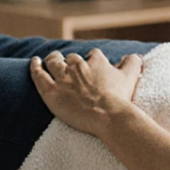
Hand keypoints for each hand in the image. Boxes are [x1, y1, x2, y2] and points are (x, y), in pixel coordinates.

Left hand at [29, 48, 143, 137]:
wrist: (107, 114)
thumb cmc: (120, 97)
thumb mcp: (130, 76)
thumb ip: (132, 63)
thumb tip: (135, 56)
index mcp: (96, 62)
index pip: (93, 55)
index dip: (92, 60)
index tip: (92, 65)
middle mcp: (77, 65)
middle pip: (71, 58)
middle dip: (71, 60)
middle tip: (70, 64)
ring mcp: (63, 78)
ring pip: (54, 63)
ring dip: (53, 60)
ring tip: (52, 59)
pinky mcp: (51, 91)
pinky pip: (38, 75)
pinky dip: (35, 66)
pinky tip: (34, 62)